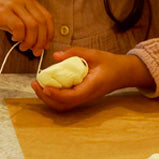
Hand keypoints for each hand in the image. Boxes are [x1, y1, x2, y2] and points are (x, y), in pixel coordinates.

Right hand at [0, 0, 53, 54]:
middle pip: (42, 23)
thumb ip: (26, 28)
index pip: (47, 17)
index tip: (45, 45)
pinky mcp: (3, 11)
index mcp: (28, 0)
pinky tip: (14, 39)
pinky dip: (20, 37)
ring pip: (32, 26)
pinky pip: (19, 27)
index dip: (49, 34)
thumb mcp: (12, 17)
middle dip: (41, 41)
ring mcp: (13, 4)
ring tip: (23, 47)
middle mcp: (22, 0)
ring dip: (30, 41)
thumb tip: (41, 44)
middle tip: (35, 51)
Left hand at [31, 47, 153, 111]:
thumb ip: (75, 53)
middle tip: (35, 84)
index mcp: (92, 86)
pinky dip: (53, 97)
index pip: (72, 96)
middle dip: (46, 98)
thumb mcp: (94, 54)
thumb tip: (56, 56)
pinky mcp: (81, 97)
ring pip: (63, 106)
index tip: (45, 86)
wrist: (123, 73)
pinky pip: (65, 102)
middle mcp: (87, 96)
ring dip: (48, 98)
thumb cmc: (110, 63)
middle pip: (63, 105)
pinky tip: (47, 85)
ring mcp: (83, 99)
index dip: (57, 94)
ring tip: (38, 85)